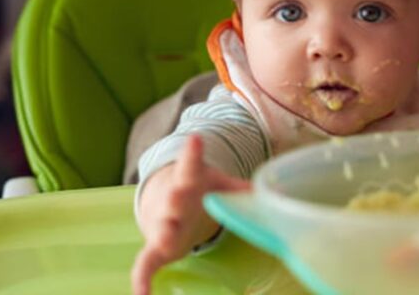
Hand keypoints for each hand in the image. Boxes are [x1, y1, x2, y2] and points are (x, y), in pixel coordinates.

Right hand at [131, 134, 250, 294]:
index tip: (194, 139)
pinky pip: (145, 264)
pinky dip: (142, 280)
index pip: (190, 164)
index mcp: (189, 180)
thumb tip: (276, 189)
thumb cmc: (198, 190)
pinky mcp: (155, 248)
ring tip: (166, 242)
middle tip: (178, 197)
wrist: (165, 199)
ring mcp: (162, 225)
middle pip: (174, 200)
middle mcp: (173, 201)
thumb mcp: (218, 183)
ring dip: (164, 236)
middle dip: (176, 199)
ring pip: (161, 230)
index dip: (192, 153)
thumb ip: (242, 187)